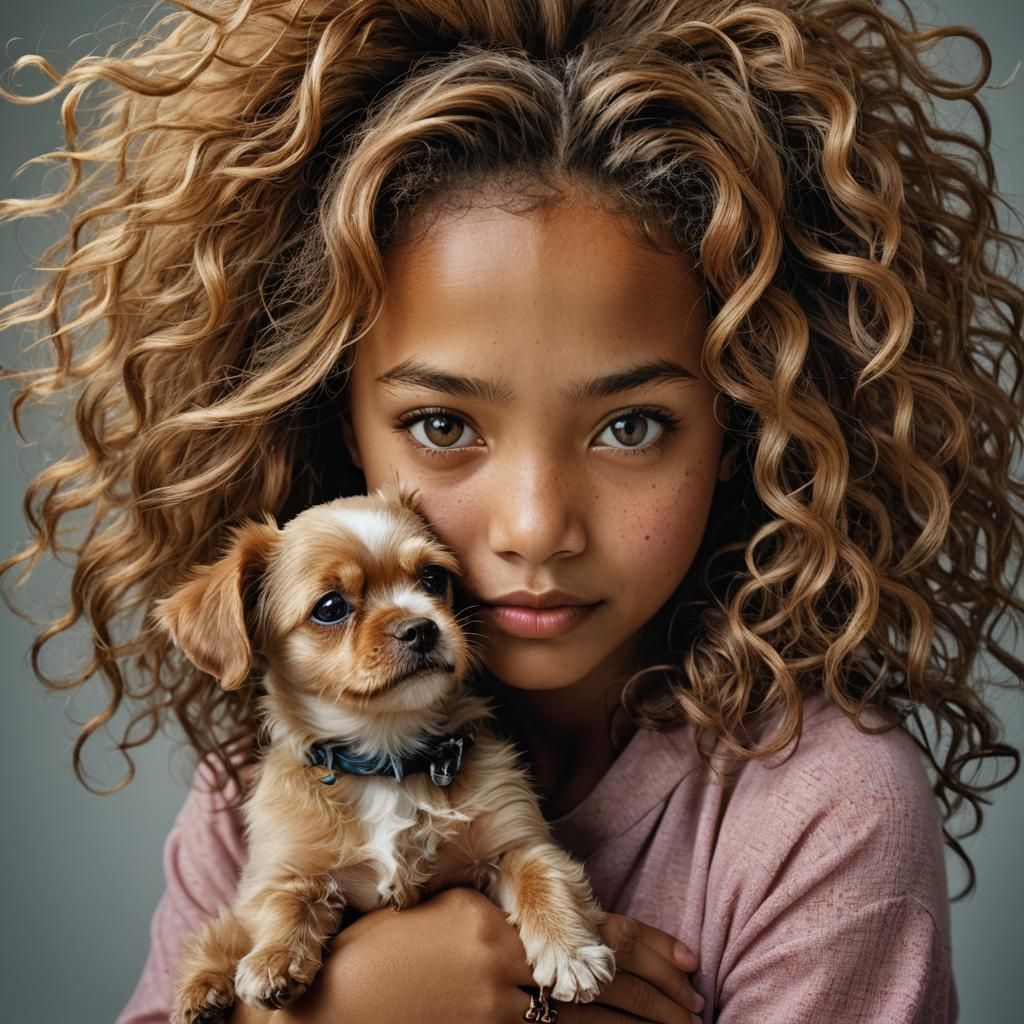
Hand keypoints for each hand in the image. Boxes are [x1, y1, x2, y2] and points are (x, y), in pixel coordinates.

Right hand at [271, 886, 701, 1023]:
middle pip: (604, 985)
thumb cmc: (368, 961)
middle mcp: (501, 963)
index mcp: (491, 919)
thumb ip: (493, 930)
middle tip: (699, 1006)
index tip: (688, 963)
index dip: (647, 948)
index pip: (591, 932)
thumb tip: (553, 950)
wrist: (316, 1008)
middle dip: (660, 997)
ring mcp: (493, 1012)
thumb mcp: (434, 927)